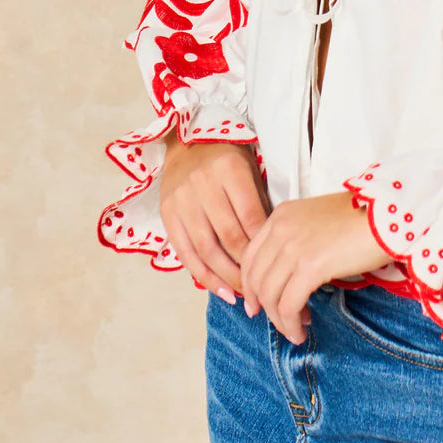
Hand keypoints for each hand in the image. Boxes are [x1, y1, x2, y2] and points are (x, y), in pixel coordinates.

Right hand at [159, 134, 271, 300]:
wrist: (186, 146)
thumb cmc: (227, 161)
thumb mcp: (249, 170)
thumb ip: (259, 204)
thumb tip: (273, 249)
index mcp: (229, 169)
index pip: (250, 216)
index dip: (263, 245)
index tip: (275, 265)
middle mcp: (202, 184)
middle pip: (228, 236)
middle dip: (246, 267)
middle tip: (263, 288)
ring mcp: (181, 200)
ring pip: (207, 249)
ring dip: (227, 277)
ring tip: (244, 296)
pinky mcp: (167, 214)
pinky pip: (186, 253)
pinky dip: (204, 276)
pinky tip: (222, 291)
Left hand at [240, 191, 395, 343]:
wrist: (387, 214)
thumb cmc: (362, 218)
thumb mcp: (317, 220)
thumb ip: (297, 240)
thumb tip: (290, 276)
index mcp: (281, 215)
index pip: (251, 255)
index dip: (250, 285)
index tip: (257, 304)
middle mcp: (281, 229)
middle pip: (256, 277)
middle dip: (263, 305)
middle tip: (276, 321)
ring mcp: (293, 247)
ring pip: (270, 295)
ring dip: (279, 320)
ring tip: (295, 330)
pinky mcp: (310, 266)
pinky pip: (289, 304)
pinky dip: (291, 323)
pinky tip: (301, 330)